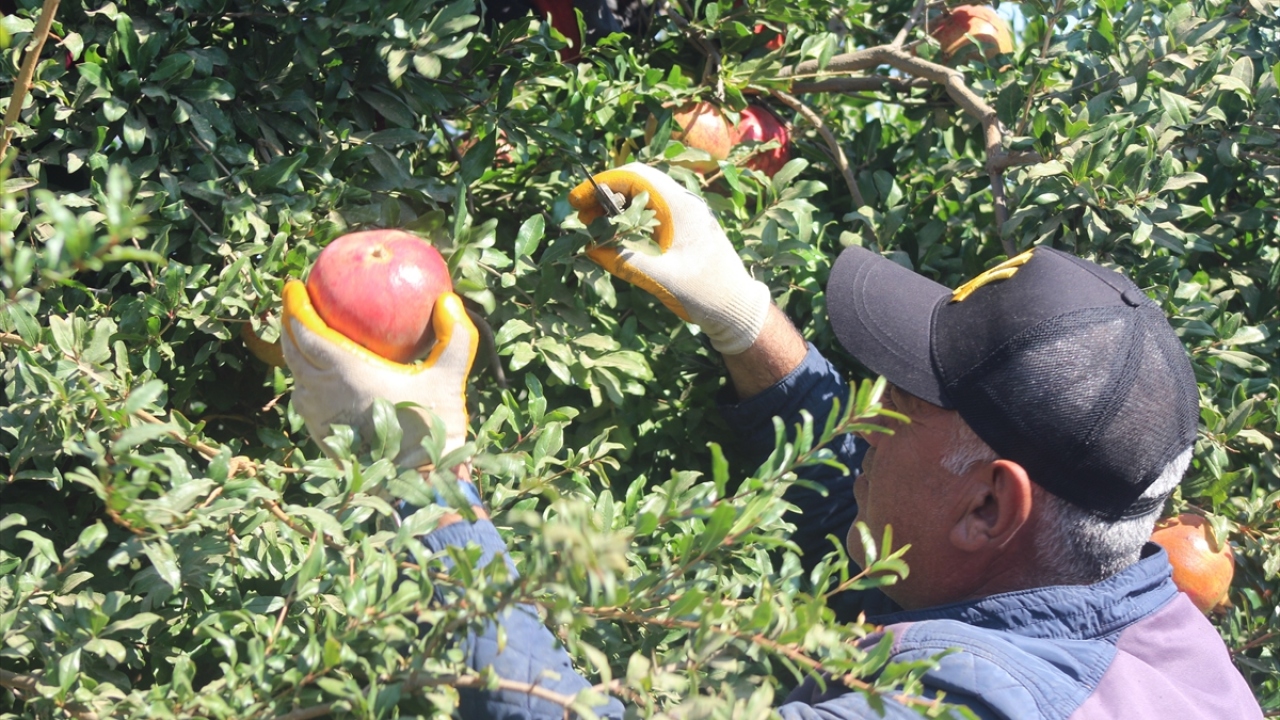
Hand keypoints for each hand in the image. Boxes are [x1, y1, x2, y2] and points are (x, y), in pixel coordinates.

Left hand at [280, 280, 478, 466]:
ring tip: (307, 336)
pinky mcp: (321, 435)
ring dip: (296, 352)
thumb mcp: (449, 379)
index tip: (295, 286)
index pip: (306, 331)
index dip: (295, 305)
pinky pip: (305, 398)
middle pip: (291, 349)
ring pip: (296, 376)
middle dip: (289, 323)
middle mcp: (321, 393)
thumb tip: (449, 299)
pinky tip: (324, 376)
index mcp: (344, 372)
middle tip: (297, 304)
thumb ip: (454, 337)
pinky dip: (307, 378)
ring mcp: (317, 417)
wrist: (415, 486)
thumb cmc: (431, 431)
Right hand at [568, 162, 771, 354]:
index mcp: (681, 206)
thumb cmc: (705, 292)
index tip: (577, 200)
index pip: (635, 176)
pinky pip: (652, 212)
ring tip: (595, 227)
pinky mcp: (685, 227)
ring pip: (644, 196)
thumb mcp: (661, 278)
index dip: (601, 183)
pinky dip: (630, 219)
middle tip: (582, 216)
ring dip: (617, 207)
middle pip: (637, 181)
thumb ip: (624, 260)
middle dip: (605, 194)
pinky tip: (618, 236)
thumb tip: (591, 247)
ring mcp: (686, 213)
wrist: (736, 306)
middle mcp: (684, 202)